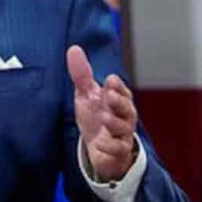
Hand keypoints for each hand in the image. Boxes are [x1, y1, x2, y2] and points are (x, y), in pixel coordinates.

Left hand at [66, 45, 137, 181]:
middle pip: (128, 109)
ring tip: (105, 117)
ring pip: (124, 129)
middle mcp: (123, 117)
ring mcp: (122, 135)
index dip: (117, 87)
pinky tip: (99, 143)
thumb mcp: (87, 96)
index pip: (123, 92)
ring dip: (115, 123)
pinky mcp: (117, 152)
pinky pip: (117, 150)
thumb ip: (82, 74)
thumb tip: (73, 49)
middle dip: (120, 102)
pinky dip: (109, 147)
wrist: (98, 150)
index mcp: (118, 102)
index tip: (109, 81)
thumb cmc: (96, 119)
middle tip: (109, 95)